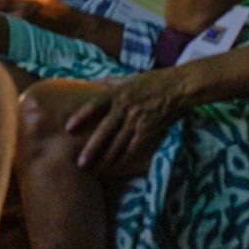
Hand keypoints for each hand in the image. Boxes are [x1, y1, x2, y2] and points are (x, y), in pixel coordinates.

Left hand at [64, 71, 187, 173]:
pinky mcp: (148, 130)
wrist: (179, 87)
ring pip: (117, 144)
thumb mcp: (129, 78)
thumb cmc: (155, 81)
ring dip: (105, 159)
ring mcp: (136, 121)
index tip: (68, 127)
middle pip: (104, 131)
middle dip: (91, 149)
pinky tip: (114, 168)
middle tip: (80, 163)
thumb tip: (92, 80)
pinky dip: (123, 159)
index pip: (94, 105)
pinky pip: (133, 148)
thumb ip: (111, 81)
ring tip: (94, 171)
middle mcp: (124, 108)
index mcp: (117, 93)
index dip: (80, 116)